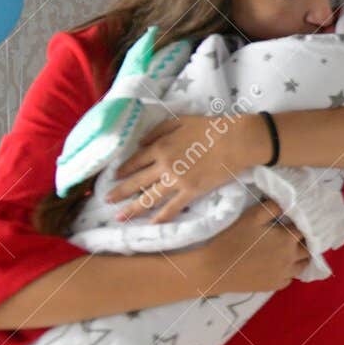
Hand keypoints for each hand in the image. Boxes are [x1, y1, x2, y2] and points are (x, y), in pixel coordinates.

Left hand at [109, 112, 270, 223]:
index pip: (135, 161)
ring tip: (119, 217)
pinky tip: (152, 223)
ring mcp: (177, 180)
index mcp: (160, 146)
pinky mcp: (192, 191)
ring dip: (133, 209)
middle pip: (136, 182)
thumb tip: (140, 143)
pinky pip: (173, 207)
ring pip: (149, 198)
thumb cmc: (211, 127)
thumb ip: (158, 131)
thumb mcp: (181, 120)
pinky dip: (162, 217)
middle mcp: (164, 165)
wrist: (236, 140)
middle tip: (106, 201)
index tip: (114, 177)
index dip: (123, 170)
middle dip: (119, 192)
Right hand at [186, 197, 308, 295]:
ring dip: (300, 257)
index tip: (296, 221)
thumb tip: (288, 202)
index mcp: (288, 239)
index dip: (301, 224)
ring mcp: (284, 274)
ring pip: (302, 265)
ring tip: (291, 250)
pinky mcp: (274, 286)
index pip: (304, 229)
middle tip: (295, 235)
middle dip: (304, 241)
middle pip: (307, 248)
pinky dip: (289, 271)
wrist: (215, 268)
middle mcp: (291, 258)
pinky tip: (281, 266)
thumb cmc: (234, 239)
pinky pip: (290, 278)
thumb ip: (272, 207)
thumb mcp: (252, 216)